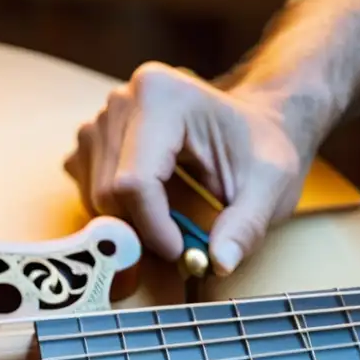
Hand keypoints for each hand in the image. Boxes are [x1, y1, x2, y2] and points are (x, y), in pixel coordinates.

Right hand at [63, 61, 330, 275]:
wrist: (252, 123)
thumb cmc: (260, 148)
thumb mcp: (269, 185)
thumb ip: (245, 225)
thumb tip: (219, 262)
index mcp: (162, 97)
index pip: (134, 182)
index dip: (154, 228)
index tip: (181, 251)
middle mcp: (123, 100)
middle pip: (110, 192)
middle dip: (143, 228)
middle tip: (181, 239)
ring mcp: (102, 117)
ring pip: (96, 196)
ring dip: (131, 221)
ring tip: (172, 214)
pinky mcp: (92, 138)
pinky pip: (89, 189)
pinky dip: (118, 210)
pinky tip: (151, 201)